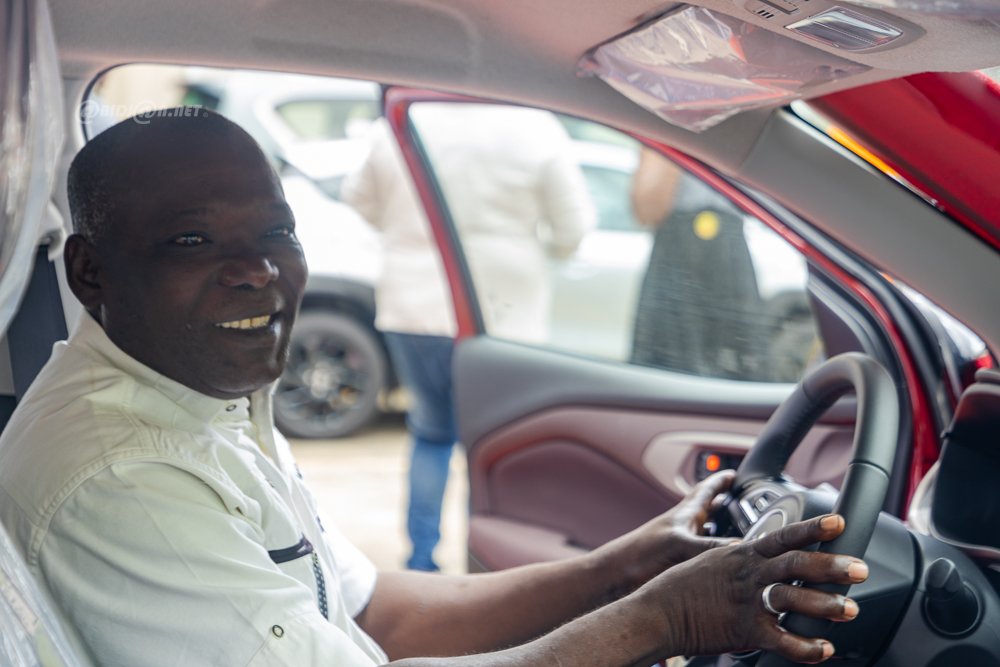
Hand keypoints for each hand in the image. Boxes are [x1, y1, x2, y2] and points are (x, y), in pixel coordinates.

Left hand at [595, 470, 736, 592]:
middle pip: (712, 509)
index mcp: (686, 513)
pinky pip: (704, 552)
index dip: (723, 480)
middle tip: (749, 505)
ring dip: (725, 530)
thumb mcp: (679, 546)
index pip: (708, 489)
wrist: (615, 576)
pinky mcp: (678, 562)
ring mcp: (681, 544)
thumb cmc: (641, 554)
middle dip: (730, 505)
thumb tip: (740, 548)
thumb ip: (709, 546)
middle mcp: (685, 526)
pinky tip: (723, 564)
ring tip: (744, 534)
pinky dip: (717, 554)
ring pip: (709, 531)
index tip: (736, 473)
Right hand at [646, 514, 866, 662]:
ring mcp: (746, 600)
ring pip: (792, 598)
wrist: (657, 611)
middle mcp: (748, 573)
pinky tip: (822, 650)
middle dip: (831, 565)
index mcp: (742, 553)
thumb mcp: (712, 562)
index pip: (783, 535)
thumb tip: (764, 559)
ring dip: (824, 604)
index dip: (813, 527)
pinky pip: (780, 639)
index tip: (839, 521)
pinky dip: (804, 647)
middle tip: (860, 567)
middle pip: (795, 563)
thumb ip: (742, 560)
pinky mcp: (743, 629)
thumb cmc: (680, 587)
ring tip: (850, 609)